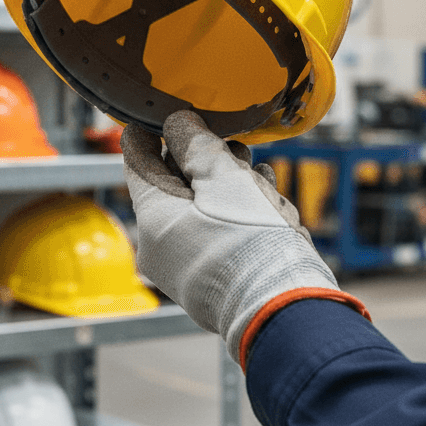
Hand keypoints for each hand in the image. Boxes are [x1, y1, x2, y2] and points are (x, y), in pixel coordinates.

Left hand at [121, 110, 365, 366]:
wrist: (288, 313)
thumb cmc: (250, 242)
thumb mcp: (222, 178)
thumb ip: (196, 144)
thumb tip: (176, 123)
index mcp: (152, 219)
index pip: (137, 163)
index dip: (149, 133)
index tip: (159, 113)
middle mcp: (160, 247)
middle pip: (172, 186)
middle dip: (199, 158)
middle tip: (225, 138)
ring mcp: (185, 268)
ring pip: (199, 209)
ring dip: (223, 184)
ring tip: (250, 165)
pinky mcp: (213, 282)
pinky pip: (215, 234)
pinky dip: (234, 212)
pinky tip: (261, 195)